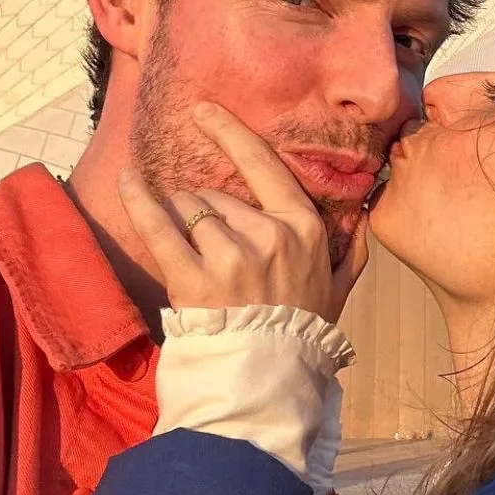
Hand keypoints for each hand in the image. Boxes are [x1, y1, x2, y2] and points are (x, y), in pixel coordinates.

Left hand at [119, 102, 368, 324]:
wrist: (269, 383)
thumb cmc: (304, 333)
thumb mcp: (340, 289)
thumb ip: (355, 249)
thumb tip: (367, 212)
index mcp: (304, 228)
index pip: (264, 165)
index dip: (230, 132)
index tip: (204, 111)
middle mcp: (270, 235)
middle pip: (219, 196)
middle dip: (208, 213)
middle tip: (214, 252)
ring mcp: (231, 256)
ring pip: (190, 211)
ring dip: (183, 223)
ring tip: (195, 259)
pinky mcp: (193, 279)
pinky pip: (159, 227)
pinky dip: (139, 201)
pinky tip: (127, 181)